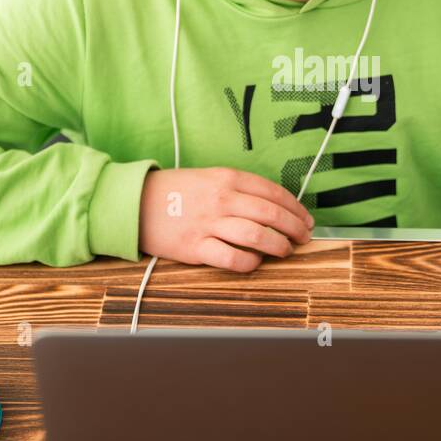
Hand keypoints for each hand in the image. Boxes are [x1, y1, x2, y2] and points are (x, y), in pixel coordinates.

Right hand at [138, 166, 313, 272]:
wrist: (135, 203)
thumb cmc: (175, 191)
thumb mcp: (209, 177)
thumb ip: (239, 188)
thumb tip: (274, 206)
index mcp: (227, 178)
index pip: (273, 193)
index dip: (296, 208)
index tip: (305, 219)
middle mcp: (221, 199)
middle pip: (272, 214)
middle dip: (295, 228)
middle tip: (303, 237)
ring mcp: (209, 224)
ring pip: (257, 236)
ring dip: (279, 246)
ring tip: (285, 251)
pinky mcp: (196, 248)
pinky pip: (233, 259)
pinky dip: (250, 263)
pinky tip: (254, 261)